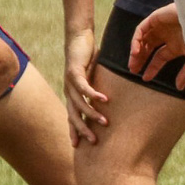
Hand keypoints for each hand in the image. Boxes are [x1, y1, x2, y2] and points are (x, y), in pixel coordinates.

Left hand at [63, 27, 106, 144]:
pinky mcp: (74, 72)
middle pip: (74, 115)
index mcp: (73, 94)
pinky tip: (104, 100)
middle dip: (83, 129)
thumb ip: (101, 88)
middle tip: (94, 141)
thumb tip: (115, 100)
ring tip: (105, 122)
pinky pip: (84, 86)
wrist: (79, 39)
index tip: (79, 146)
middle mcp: (69, 91)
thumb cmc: (89, 58)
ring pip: (79, 103)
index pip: (72, 117)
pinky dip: (93, 94)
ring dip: (92, 113)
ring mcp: (69, 82)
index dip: (74, 131)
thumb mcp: (95, 77)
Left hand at [129, 3, 184, 89]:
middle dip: (140, 59)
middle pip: (148, 48)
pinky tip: (136, 51)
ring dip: (136, 51)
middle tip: (133, 70)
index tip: (145, 79)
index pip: (160, 58)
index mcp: (177, 45)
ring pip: (143, 39)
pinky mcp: (156, 18)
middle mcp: (168, 35)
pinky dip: (136, 40)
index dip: (152, 68)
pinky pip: (141, 29)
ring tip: (133, 62)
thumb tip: (178, 88)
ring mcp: (162, 26)